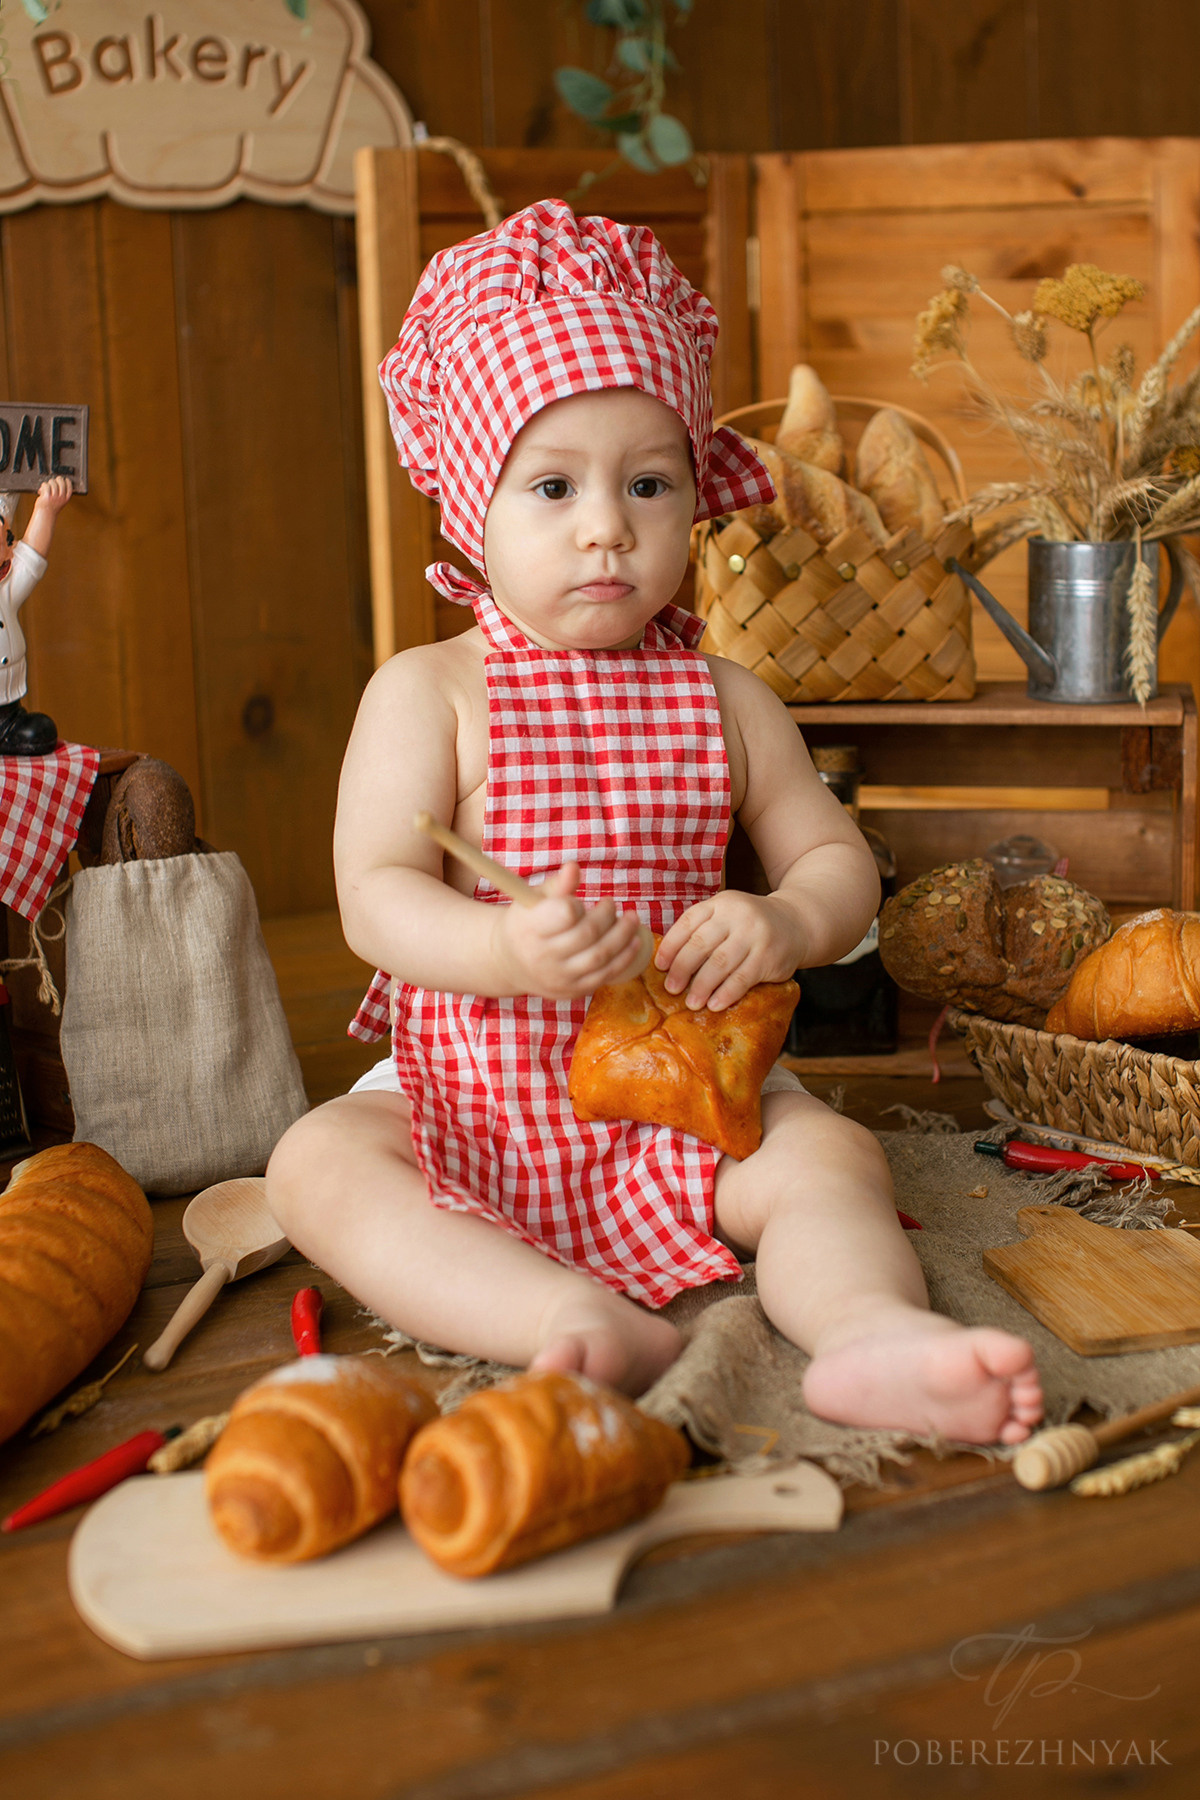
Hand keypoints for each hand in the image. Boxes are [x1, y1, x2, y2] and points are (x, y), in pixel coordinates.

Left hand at [35, 476, 71, 511]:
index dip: (67, 481)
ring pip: (52, 482)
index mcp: (66, 498)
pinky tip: (42, 490)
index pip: (69, 486)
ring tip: (46, 488)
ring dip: (47, 484)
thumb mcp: (60, 501)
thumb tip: (59, 481)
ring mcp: (54, 496)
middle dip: (56, 480)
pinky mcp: (47, 496)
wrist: (45, 515)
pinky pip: (46, 485)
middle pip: (61, 481)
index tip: (64, 479)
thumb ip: (62, 493)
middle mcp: (61, 497)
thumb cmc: (51, 508)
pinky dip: (42, 486)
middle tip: (53, 482)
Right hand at [492, 862, 647, 999]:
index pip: (565, 914)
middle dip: (607, 915)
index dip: (578, 905)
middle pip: (587, 934)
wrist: (510, 962)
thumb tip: (574, 867)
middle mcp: (542, 956)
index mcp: (529, 929)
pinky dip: (625, 957)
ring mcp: (558, 977)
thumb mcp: (533, 901)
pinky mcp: (572, 990)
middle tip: (612, 903)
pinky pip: (605, 975)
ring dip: (623, 935)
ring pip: (600, 956)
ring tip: (632, 918)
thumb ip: (556, 885)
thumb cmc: (527, 923)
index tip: (581, 901)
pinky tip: (635, 941)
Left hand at [655, 890, 804, 1011]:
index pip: (688, 923)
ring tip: (691, 1002)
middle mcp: (737, 915)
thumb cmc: (751, 924)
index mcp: (720, 904)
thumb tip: (668, 962)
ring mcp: (755, 935)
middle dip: (682, 969)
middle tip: (672, 989)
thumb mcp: (727, 915)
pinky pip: (742, 978)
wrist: (797, 922)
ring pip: (720, 963)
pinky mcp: (769, 956)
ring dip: (702, 986)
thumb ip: (703, 929)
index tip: (660, 967)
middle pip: (701, 944)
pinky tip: (715, 1004)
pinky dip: (726, 993)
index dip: (671, 946)